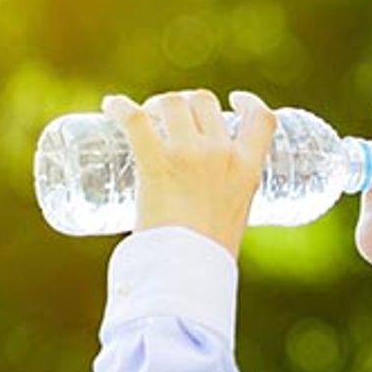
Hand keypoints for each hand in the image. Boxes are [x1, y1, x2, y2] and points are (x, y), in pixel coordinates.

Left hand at [101, 88, 277, 259]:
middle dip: (186, 103)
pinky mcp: (156, 163)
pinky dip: (120, 108)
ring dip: (157, 104)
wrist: (187, 272)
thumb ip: (221, 208)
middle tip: (168, 119)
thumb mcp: (230, 225)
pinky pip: (135, 120)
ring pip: (172, 103)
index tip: (235, 100)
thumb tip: (198, 220)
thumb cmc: (207, 259)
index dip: (248, 103)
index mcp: (246, 169)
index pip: (260, 119)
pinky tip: (111, 106)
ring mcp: (188, 155)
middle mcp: (221, 154)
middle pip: (204, 102)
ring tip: (145, 116)